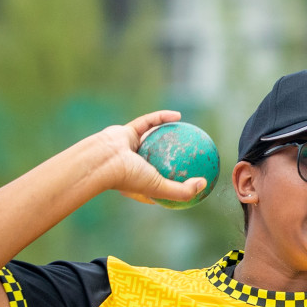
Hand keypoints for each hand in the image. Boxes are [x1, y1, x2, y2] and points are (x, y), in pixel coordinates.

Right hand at [89, 110, 208, 205]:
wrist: (102, 160)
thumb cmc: (129, 177)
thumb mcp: (159, 187)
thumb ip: (182, 190)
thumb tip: (204, 184)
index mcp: (141, 182)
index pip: (162, 184)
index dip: (177, 182)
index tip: (194, 177)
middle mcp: (135, 166)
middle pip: (159, 160)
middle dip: (174, 158)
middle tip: (193, 154)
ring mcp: (131, 148)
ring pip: (153, 140)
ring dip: (168, 135)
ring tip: (188, 132)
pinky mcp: (127, 132)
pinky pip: (148, 122)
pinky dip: (162, 118)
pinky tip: (179, 116)